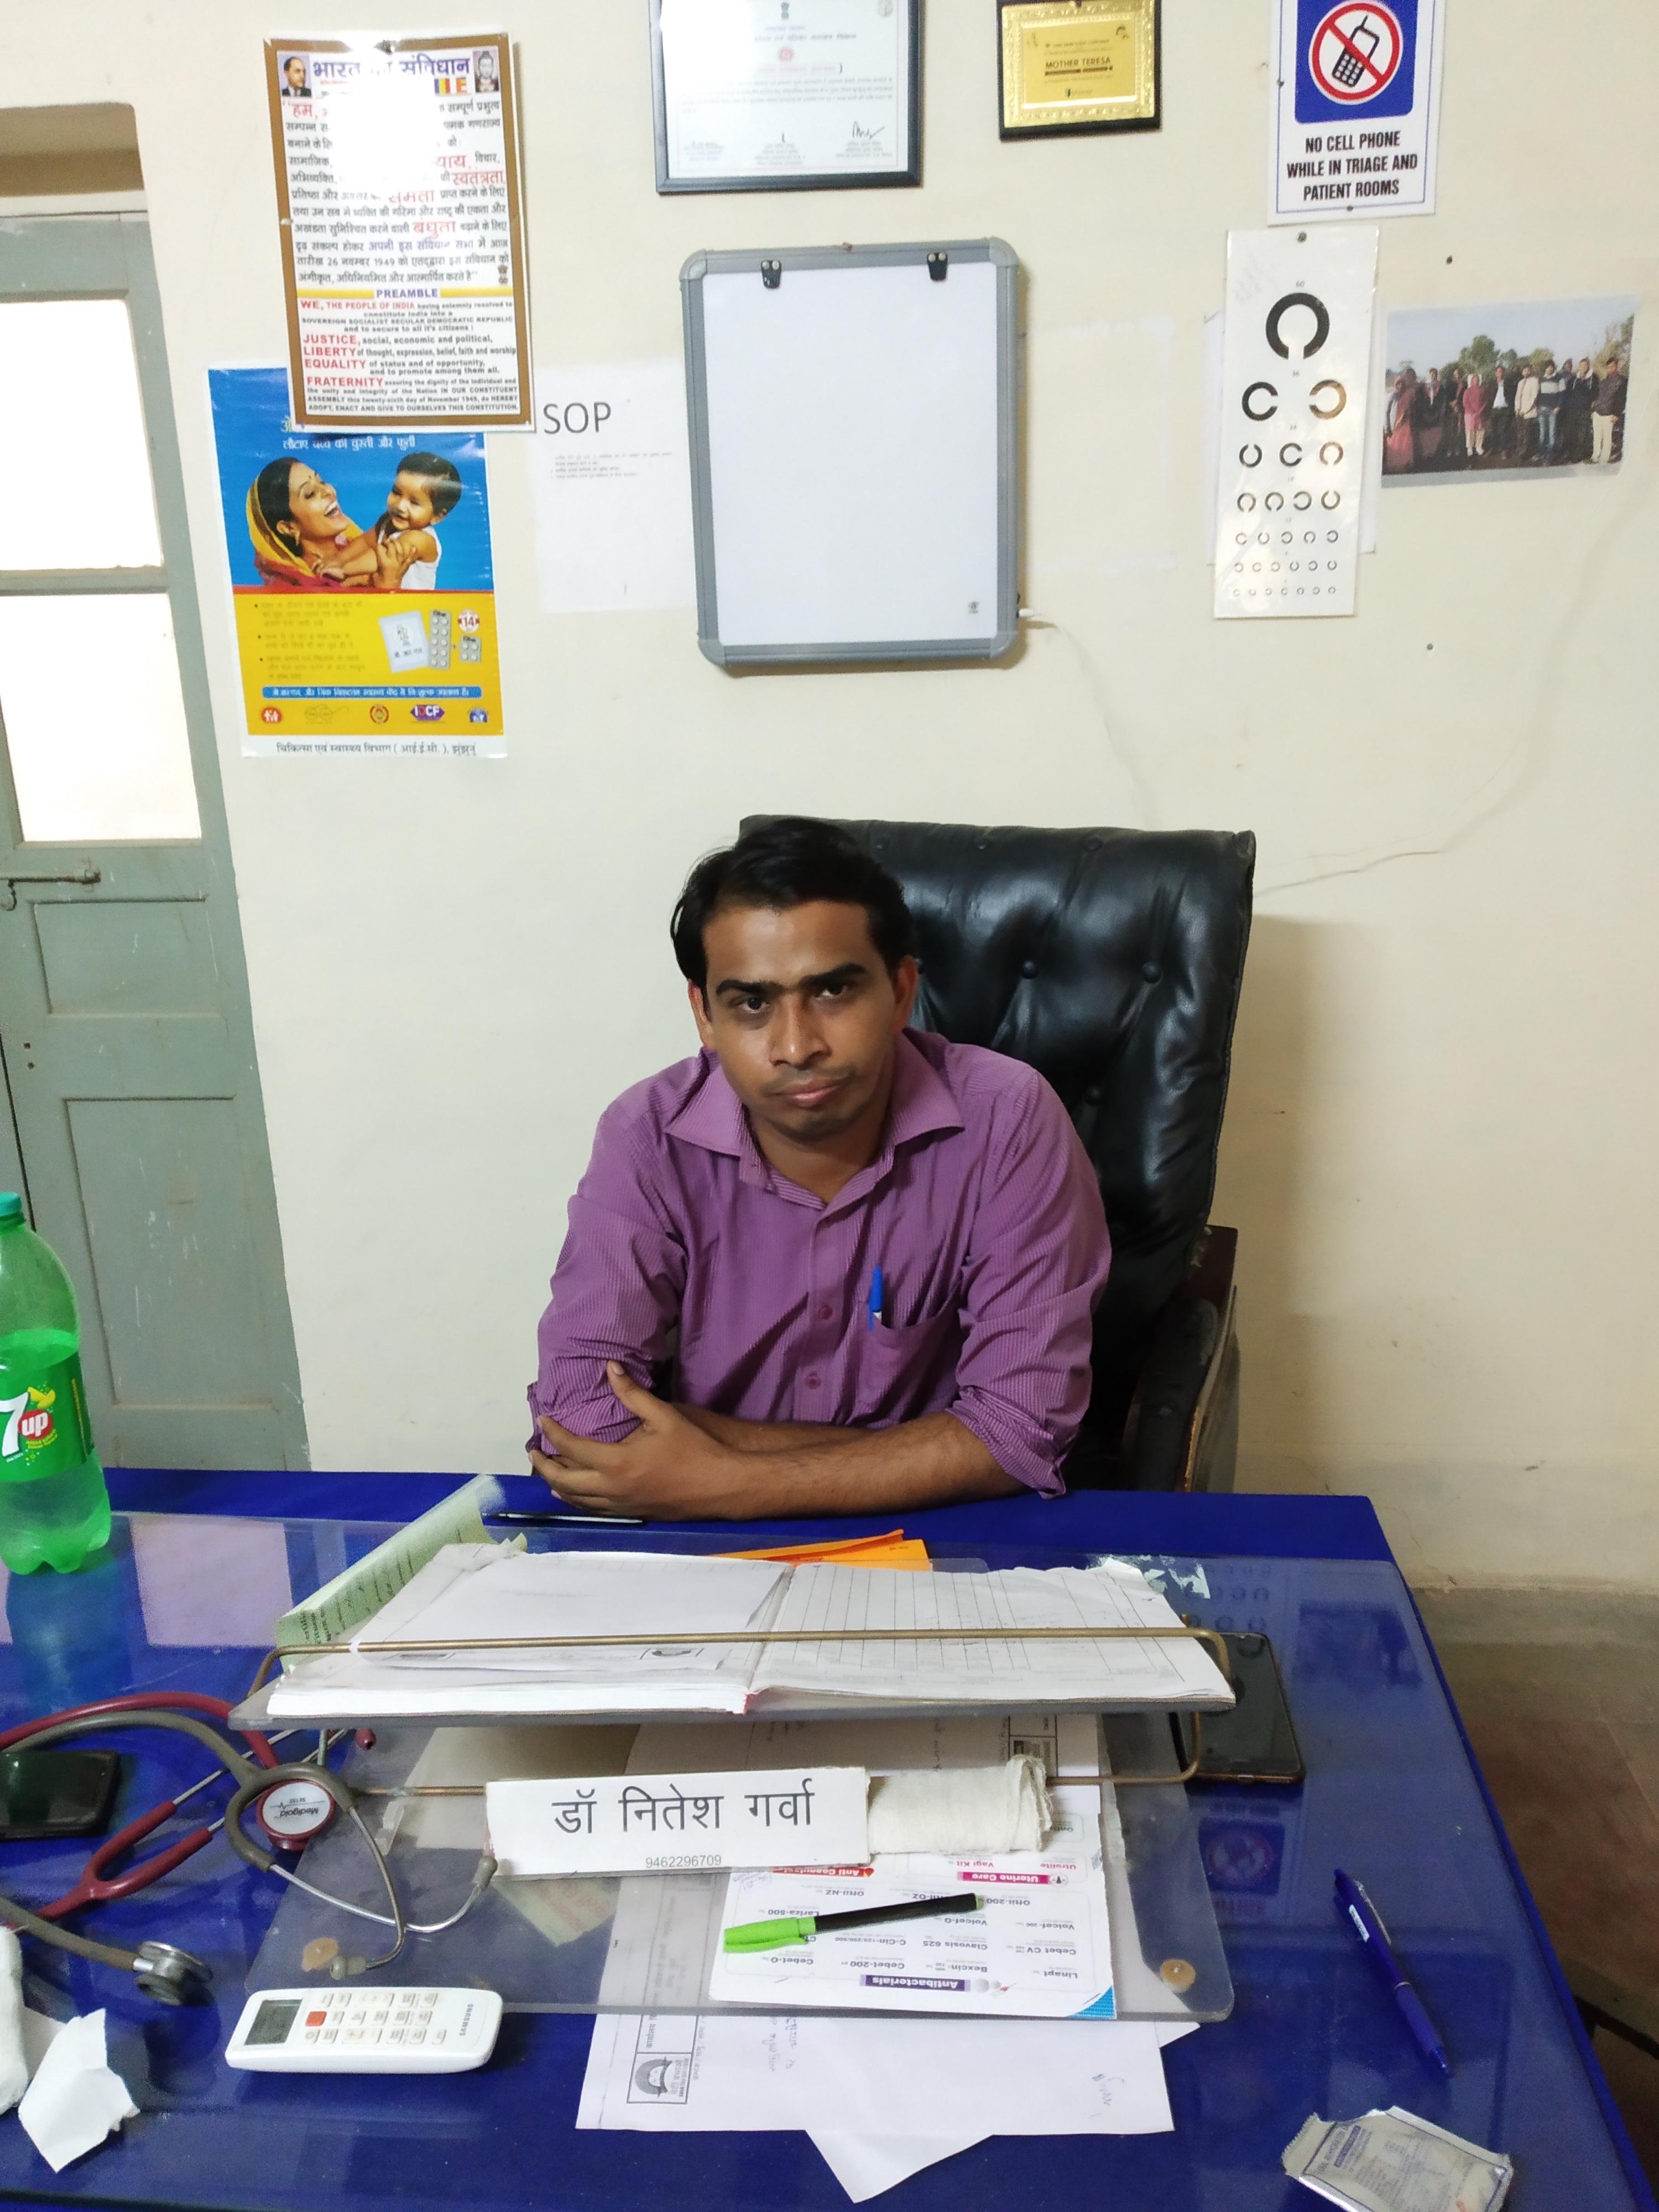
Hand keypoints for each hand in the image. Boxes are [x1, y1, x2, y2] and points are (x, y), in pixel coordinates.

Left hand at [530, 1363, 747, 1518]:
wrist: (721, 1486)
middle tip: (533, 1450)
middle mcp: (611, 1489)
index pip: (571, 1448)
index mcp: (617, 1462)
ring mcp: (620, 1506)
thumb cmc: (694, 1449)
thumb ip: (633, 1394)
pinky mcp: (630, 1514)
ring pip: (576, 1499)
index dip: (552, 1433)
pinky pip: (593, 1509)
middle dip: (544, 1465)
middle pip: (564, 1480)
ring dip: (557, 1484)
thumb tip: (610, 1368)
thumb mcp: (664, 1416)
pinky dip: (576, 1499)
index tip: (541, 1420)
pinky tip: (575, 1493)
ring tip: (548, 1470)